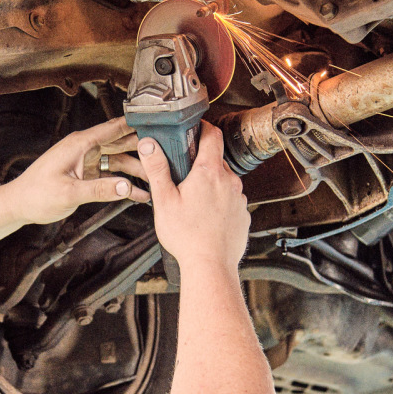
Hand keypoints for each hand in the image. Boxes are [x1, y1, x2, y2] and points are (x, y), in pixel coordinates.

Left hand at [7, 117, 151, 224]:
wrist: (19, 205)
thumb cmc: (36, 195)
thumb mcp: (69, 194)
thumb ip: (99, 190)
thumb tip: (125, 187)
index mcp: (80, 144)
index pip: (113, 127)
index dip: (135, 123)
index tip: (158, 121)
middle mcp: (85, 148)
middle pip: (121, 142)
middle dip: (143, 148)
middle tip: (165, 153)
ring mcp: (87, 160)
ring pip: (119, 160)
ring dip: (136, 170)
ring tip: (155, 181)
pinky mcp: (86, 173)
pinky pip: (110, 174)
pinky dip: (124, 183)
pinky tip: (137, 193)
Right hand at [139, 122, 249, 272]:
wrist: (210, 266)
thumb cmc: (187, 236)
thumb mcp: (164, 200)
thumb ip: (157, 169)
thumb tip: (149, 145)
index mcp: (209, 172)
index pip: (212, 135)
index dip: (204, 127)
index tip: (196, 128)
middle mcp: (229, 182)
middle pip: (217, 160)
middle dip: (201, 163)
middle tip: (184, 175)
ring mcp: (239, 199)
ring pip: (224, 182)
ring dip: (211, 185)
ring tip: (193, 202)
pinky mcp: (243, 215)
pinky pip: (231, 202)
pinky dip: (220, 204)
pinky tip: (206, 218)